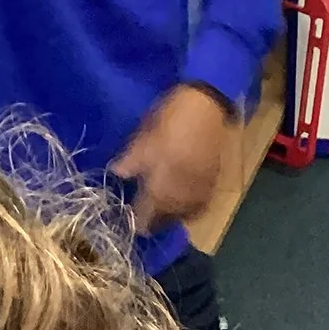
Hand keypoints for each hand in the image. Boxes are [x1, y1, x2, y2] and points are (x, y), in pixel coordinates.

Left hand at [111, 83, 232, 232]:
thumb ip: (131, 161)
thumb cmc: (171, 121)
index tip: (132, 217)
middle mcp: (178, 201)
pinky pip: (197, 207)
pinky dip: (188, 208)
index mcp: (158, 192)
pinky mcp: (211, 186)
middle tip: (146, 212)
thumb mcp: (144, 138)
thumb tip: (117, 174)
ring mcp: (197, 195)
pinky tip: (183, 199)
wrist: (207, 107)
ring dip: (171, 216)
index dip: (137, 220)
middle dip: (154, 220)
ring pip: (181, 216)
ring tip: (163, 208)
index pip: (144, 219)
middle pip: (164, 222)